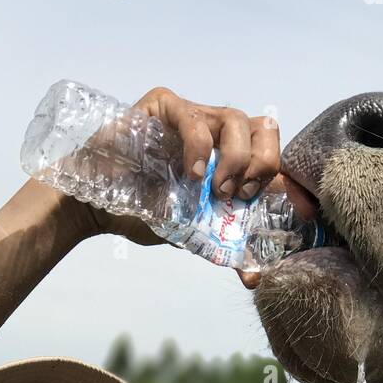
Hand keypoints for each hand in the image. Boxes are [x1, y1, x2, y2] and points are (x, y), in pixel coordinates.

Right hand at [81, 85, 288, 249]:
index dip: (284, 178)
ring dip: (235, 159)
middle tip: (241, 194)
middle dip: (263, 165)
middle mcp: (214, 131)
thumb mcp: (193, 233)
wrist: (97, 208)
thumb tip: (253, 277)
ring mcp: (190, 115)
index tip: (285, 208)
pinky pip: (192, 117)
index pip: (271, 154)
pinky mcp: (163, 105)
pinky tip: (192, 174)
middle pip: (264, 129)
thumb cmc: (143, 213)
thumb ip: (224, 246)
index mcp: (228, 156)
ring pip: (236, 119)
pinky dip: (199, 147)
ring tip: (215, 188)